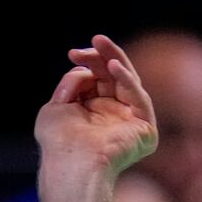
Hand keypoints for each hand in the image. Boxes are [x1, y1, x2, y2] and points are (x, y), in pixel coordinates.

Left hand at [35, 34, 157, 176]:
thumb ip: (70, 85)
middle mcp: (114, 117)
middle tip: (94, 39)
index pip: (97, 80)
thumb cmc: (59, 142)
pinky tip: (113, 65)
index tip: (73, 53)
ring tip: (100, 44)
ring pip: (128, 82)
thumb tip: (83, 70)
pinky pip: (139, 97)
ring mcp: (131, 122)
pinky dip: (127, 79)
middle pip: (114, 77)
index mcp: (94, 113)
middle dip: (103, 56)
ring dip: (115, 60)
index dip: (88, 63)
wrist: (71, 163)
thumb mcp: (55, 106)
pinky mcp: (145, 129)